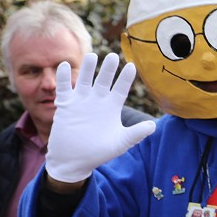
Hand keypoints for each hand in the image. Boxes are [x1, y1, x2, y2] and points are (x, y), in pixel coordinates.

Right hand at [45, 53, 155, 183]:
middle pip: (103, 80)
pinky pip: (64, 88)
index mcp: (111, 107)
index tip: (132, 66)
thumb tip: (154, 126)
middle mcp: (97, 101)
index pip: (121, 89)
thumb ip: (136, 133)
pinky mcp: (65, 105)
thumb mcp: (120, 142)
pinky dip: (63, 77)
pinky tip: (63, 65)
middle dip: (108, 69)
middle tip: (113, 56)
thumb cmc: (99, 152)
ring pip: (84, 80)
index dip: (126, 78)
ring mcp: (81, 101)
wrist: (74, 160)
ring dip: (87, 68)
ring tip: (92, 56)